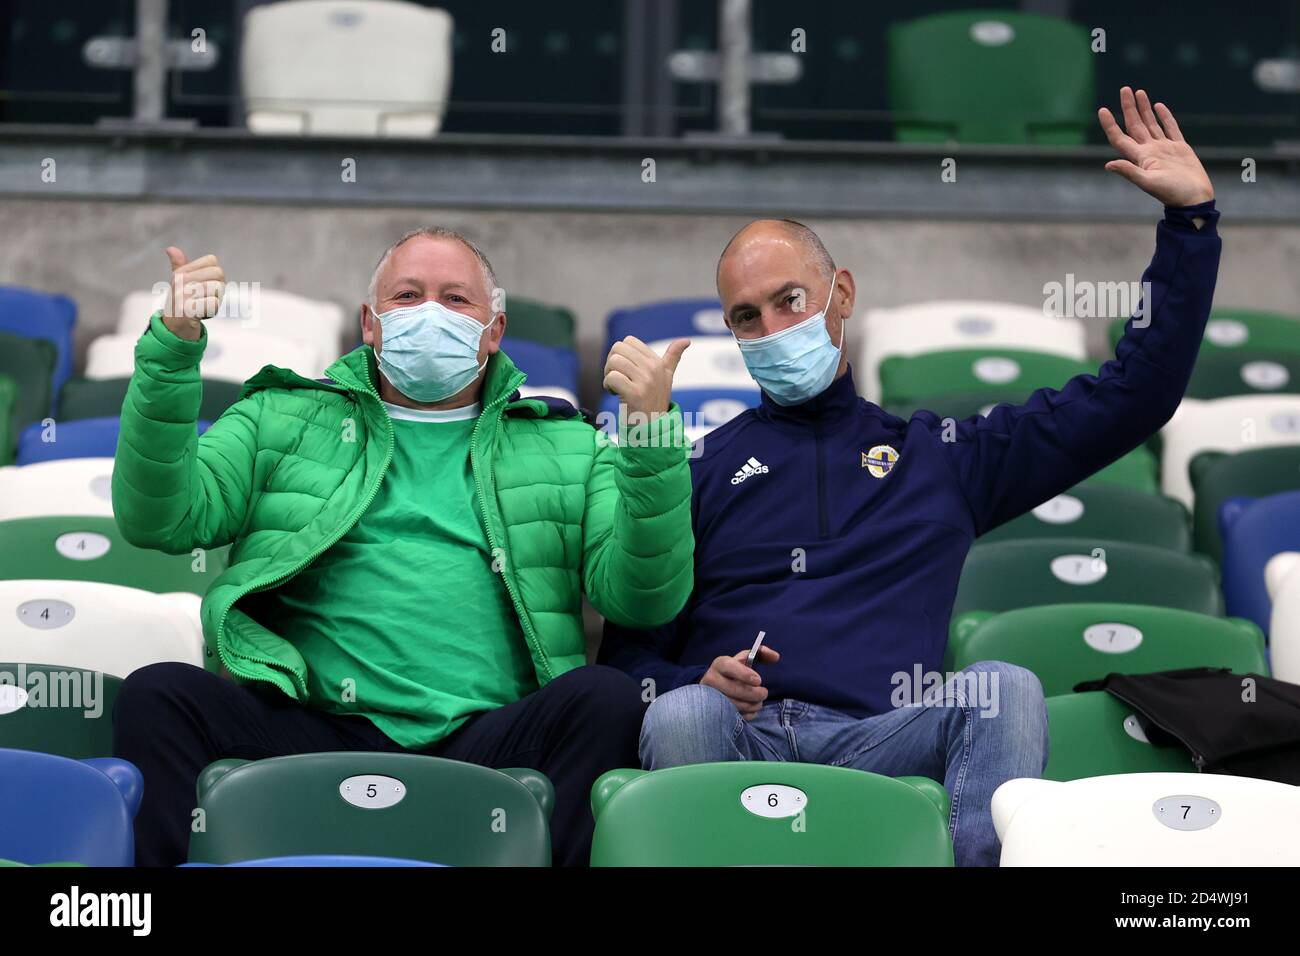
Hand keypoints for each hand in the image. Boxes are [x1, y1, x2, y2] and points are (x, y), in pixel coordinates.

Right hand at [162, 247, 225, 341]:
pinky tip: (203, 314)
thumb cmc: (182, 302)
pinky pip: (214, 304)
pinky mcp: (187, 309)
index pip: (212, 261)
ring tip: (203, 306)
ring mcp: (183, 295)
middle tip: (207, 298)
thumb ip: (180, 265)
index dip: (215, 274)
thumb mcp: (180, 282)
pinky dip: (213, 311)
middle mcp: (180, 281)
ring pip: (218, 288)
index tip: (205, 285)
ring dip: (216, 300)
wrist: (175, 328)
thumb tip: (171, 249)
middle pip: (219, 273)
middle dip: (219, 287)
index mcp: (181, 272)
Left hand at [603, 335, 688, 419]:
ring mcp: (645, 381)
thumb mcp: (667, 377)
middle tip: (617, 378)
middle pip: (618, 348)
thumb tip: (686, 340)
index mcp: (658, 362)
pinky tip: (614, 393)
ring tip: (616, 386)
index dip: (622, 354)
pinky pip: (612, 377)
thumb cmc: (655, 401)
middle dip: (611, 363)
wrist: (653, 428)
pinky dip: (607, 385)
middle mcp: (654, 369)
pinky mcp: (635, 394)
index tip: (626, 370)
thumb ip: (673, 357)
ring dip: (608, 374)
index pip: (629, 341)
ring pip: (613, 361)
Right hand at [700, 646, 780, 719]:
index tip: (759, 680)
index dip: (744, 674)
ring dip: (752, 705)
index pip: (728, 666)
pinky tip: (751, 709)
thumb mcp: (745, 659)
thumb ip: (761, 654)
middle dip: (754, 694)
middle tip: (764, 693)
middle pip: (733, 689)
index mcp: (720, 664)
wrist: (717, 688)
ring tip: (759, 702)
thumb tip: (775, 657)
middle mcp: (711, 679)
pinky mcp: (714, 711)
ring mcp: (711, 697)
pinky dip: (747, 714)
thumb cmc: (735, 672)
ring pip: (734, 705)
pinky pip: (734, 716)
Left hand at [1098, 87, 1213, 207]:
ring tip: (1139, 92)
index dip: (1110, 124)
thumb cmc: (1172, 193)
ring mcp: (1164, 149)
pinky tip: (1158, 106)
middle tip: (1124, 89)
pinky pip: (1170, 128)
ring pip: (1151, 124)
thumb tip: (1108, 165)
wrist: (1194, 199)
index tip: (1102, 109)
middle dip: (1128, 107)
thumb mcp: (1148, 182)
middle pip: (1134, 125)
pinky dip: (1164, 117)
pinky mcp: (1180, 148)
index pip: (1120, 138)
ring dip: (1144, 109)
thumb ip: (1129, 171)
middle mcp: (1149, 151)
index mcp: (1140, 158)